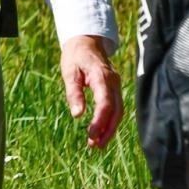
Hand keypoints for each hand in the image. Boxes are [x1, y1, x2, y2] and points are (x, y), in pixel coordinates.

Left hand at [61, 34, 122, 148]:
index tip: (91, 134)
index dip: (100, 121)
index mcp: (102, 77)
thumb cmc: (75, 57)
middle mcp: (114, 83)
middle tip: (95, 145)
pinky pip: (116, 108)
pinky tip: (101, 131)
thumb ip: (74, 93)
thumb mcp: (69, 72)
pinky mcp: (115, 90)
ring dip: (109, 129)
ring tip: (97, 143)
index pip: (105, 103)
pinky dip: (110, 121)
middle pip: (116, 111)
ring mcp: (117, 86)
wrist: (86, 42)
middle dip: (107, 130)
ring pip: (119, 112)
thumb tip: (77, 115)